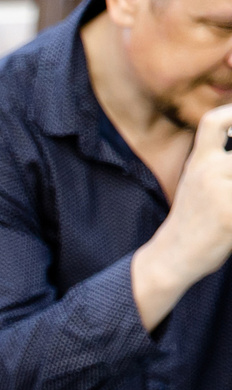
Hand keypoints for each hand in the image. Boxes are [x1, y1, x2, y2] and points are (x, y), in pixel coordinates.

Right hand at [135, 104, 231, 328]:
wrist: (169, 260)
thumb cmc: (192, 224)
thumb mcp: (198, 185)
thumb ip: (219, 165)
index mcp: (199, 163)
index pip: (214, 122)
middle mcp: (208, 172)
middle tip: (230, 187)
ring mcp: (220, 192)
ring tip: (228, 206)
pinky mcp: (230, 215)